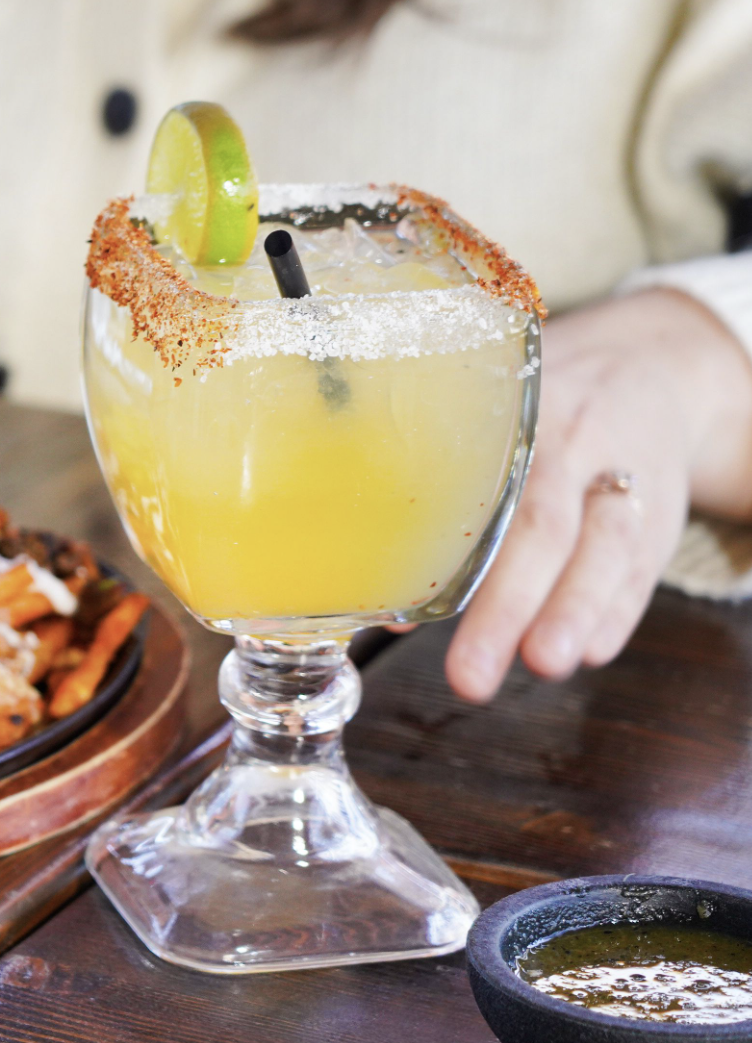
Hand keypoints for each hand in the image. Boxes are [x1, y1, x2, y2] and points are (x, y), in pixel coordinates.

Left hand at [446, 289, 751, 700]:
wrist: (648, 367)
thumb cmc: (531, 409)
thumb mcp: (483, 410)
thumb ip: (435, 489)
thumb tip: (380, 600)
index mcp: (509, 416)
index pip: (477, 486)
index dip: (446, 549)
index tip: (408, 612)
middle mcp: (573, 441)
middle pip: (543, 527)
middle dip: (506, 605)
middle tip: (469, 675)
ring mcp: (626, 477)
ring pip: (608, 548)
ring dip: (573, 612)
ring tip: (543, 663)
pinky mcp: (661, 513)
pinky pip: (643, 566)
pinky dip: (617, 611)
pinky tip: (588, 650)